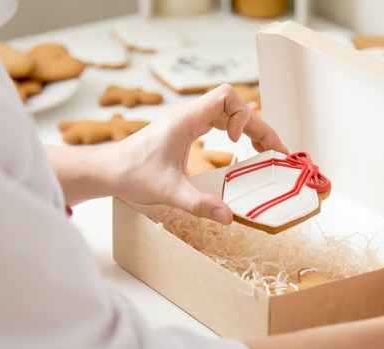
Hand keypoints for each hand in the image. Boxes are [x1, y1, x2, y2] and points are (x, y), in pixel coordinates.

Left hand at [105, 84, 287, 223]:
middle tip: (276, 151)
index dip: (242, 116)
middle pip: (234, 106)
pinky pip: (217, 122)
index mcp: (186, 119)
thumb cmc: (131, 174)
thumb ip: (199, 204)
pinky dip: (234, 131)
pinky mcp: (184, 131)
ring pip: (228, 113)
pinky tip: (240, 148)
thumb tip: (228, 216)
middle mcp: (188, 115)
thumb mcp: (169, 192)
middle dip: (258, 126)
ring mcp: (186, 122)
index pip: (227, 96)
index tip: (237, 142)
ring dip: (248, 128)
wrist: (106, 171)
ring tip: (265, 150)